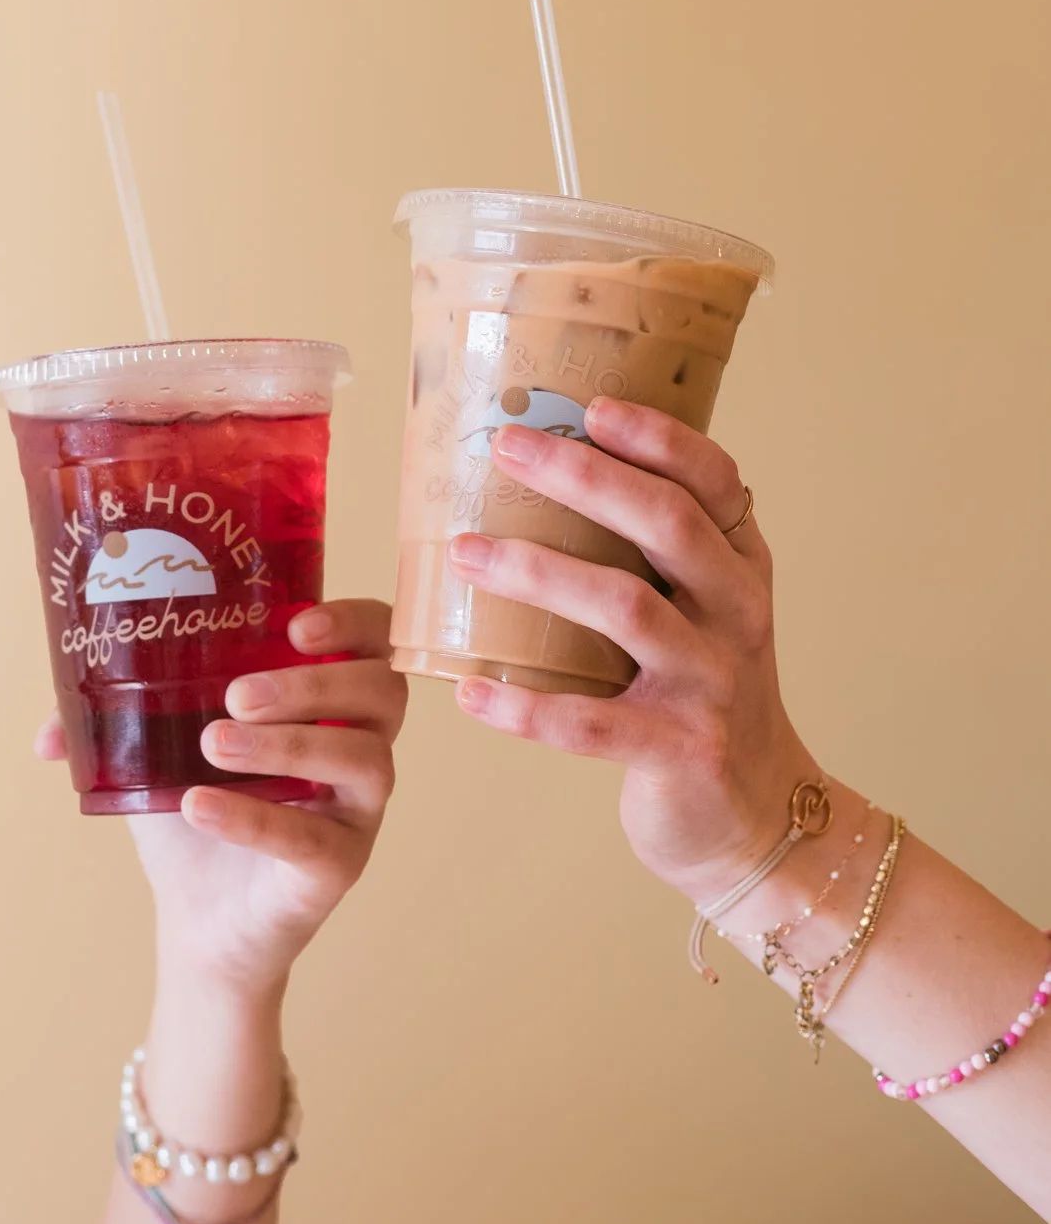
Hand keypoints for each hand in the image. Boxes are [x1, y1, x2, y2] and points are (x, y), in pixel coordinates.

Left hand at [35, 599, 405, 994]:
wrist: (194, 918)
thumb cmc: (195, 814)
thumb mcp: (154, 750)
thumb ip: (106, 721)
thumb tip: (46, 734)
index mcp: (329, 700)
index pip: (376, 641)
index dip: (352, 623)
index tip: (296, 625)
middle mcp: (360, 747)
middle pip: (382, 692)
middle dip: (312, 683)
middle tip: (235, 695)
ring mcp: (358, 812)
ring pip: (364, 759)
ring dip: (289, 742)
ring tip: (212, 744)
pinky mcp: (341, 869)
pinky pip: (316, 840)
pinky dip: (256, 819)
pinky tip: (200, 806)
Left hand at [447, 397, 813, 905]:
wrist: (757, 816)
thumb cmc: (705, 691)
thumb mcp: (706, 611)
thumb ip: (658, 552)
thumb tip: (546, 471)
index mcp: (742, 568)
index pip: (716, 482)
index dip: (660, 438)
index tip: (591, 407)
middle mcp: (737, 614)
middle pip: (667, 524)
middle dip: (582, 478)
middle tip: (506, 448)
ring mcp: (712, 683)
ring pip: (625, 607)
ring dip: (536, 572)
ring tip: (466, 553)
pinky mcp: (678, 750)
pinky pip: (588, 724)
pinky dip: (523, 707)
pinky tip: (469, 690)